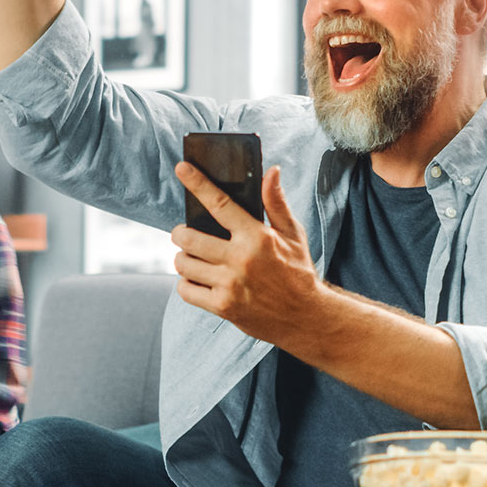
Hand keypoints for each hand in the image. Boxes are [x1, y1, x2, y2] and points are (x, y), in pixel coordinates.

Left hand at [170, 165, 320, 344]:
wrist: (305, 318)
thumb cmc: (297, 273)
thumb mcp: (293, 235)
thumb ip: (276, 203)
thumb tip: (271, 172)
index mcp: (257, 237)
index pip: (220, 204)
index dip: (198, 183)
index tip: (182, 168)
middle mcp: (240, 259)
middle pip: (189, 237)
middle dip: (181, 233)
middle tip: (185, 233)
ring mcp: (229, 285)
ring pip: (183, 263)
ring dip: (183, 258)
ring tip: (193, 257)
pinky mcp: (222, 306)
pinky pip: (185, 290)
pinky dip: (187, 283)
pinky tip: (198, 280)